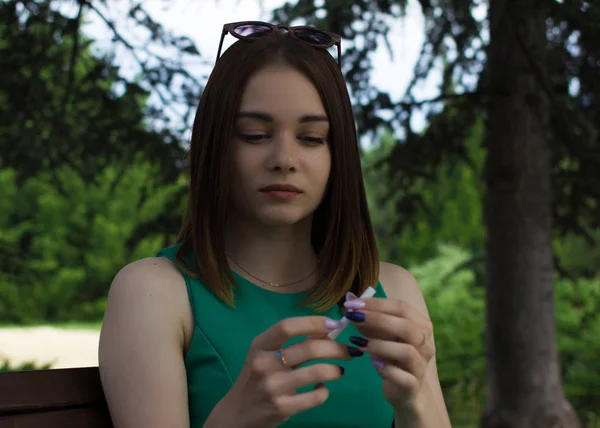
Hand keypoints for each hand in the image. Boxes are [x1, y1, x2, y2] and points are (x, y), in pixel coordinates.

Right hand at [218, 316, 361, 427]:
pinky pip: (316, 396)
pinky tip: (321, 388)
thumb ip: (292, 342)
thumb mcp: (266, 355)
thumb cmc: (256, 378)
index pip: (288, 326)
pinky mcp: (282, 408)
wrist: (237, 414)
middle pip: (309, 348)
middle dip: (336, 348)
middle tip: (349, 351)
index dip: (313, 323)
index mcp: (260, 345)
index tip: (333, 324)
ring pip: (317, 372)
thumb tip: (326, 329)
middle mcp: (265, 364)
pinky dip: (324, 390)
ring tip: (339, 370)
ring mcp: (273, 387)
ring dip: (335, 369)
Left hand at [343, 298, 434, 410]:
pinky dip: (387, 370)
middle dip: (377, 319)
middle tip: (353, 317)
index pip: (402, 307)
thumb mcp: (379, 335)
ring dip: (380, 345)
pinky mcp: (414, 386)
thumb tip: (350, 298)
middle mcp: (426, 343)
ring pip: (407, 351)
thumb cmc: (391, 356)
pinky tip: (373, 363)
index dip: (376, 304)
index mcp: (420, 325)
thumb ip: (367, 318)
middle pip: (407, 326)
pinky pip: (403, 377)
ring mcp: (421, 365)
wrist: (404, 389)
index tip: (352, 303)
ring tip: (358, 343)